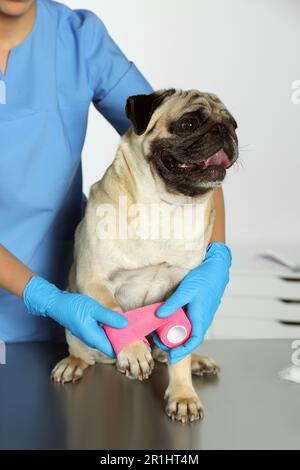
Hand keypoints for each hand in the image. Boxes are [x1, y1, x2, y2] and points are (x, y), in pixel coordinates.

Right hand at [23, 276, 127, 357]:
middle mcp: (92, 341)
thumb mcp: (94, 309)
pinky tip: (116, 322)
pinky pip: (102, 334)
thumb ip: (110, 317)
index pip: (114, 349)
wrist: (58, 304)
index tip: (135, 339)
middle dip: (123, 340)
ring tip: (129, 327)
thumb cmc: (74, 307)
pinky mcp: (89, 331)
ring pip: (107, 340)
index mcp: (94, 338)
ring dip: (117, 335)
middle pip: (111, 345)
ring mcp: (90, 336)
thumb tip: (125, 324)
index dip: (125, 346)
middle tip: (135, 332)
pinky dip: (110, 330)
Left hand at [153, 242, 231, 363]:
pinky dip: (179, 325)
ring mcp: (201, 315)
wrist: (215, 270)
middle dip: (174, 344)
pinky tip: (169, 320)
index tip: (172, 357)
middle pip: (188, 338)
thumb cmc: (203, 280)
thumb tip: (159, 316)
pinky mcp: (199, 310)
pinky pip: (189, 322)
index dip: (183, 352)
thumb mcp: (185, 291)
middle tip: (158, 342)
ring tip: (160, 333)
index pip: (193, 341)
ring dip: (175, 334)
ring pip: (188, 330)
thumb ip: (173, 304)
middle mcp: (202, 320)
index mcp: (201, 319)